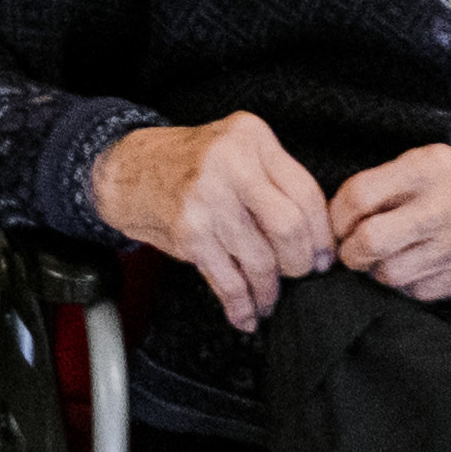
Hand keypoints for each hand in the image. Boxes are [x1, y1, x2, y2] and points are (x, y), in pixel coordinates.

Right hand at [94, 109, 330, 337]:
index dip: (321, 234)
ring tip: (268, 298)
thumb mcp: (234, 150)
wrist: (126, 170)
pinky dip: (241, 304)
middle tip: (297, 274)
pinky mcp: (188, 231)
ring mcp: (206, 198)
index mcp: (250, 137)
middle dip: (299, 263)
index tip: (324, 257)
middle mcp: (230, 163)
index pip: (305, 192)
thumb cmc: (186, 165)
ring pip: (260, 259)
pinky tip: (246, 314)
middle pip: (289, 227)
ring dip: (269, 290)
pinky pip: (228, 279)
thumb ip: (273, 180)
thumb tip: (317, 240)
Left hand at [326, 142, 450, 303]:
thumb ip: (386, 183)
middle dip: (350, 252)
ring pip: (391, 274)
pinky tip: (419, 267)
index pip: (360, 195)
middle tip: (352, 250)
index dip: (337, 215)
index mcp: (431, 170)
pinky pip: (420, 292)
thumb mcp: (431, 162)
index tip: (338, 223)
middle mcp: (448, 208)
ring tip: (389, 257)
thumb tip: (339, 217)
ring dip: (379, 270)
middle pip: (371, 241)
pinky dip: (410, 284)